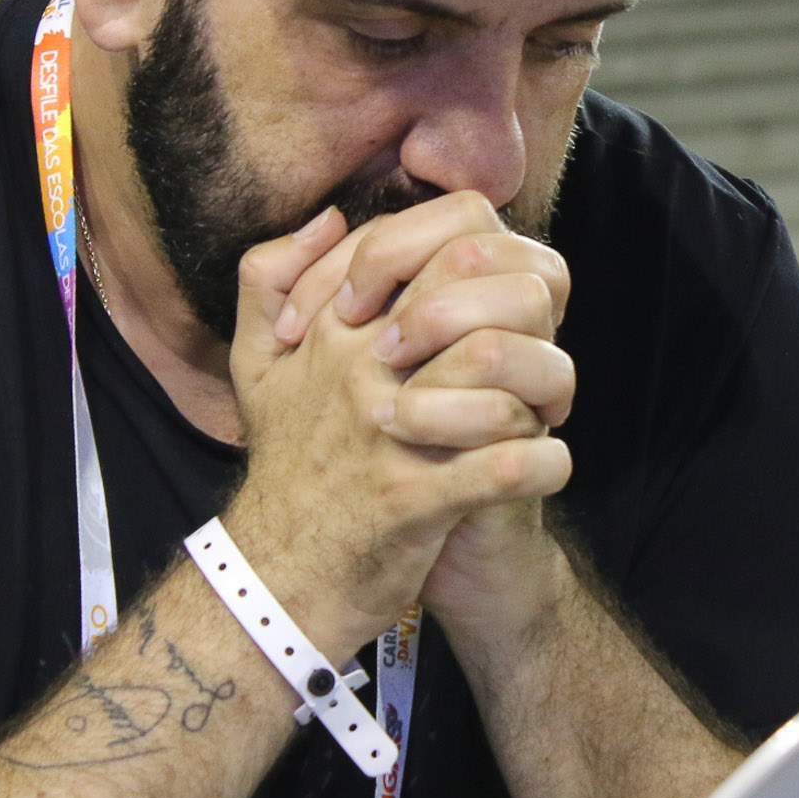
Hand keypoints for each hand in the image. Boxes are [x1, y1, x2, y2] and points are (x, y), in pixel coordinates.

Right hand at [224, 205, 566, 654]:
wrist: (276, 577)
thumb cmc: (286, 464)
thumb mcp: (253, 363)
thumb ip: (269, 276)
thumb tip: (330, 219)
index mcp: (334, 327)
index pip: (425, 240)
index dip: (484, 258)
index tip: (497, 305)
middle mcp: (360, 366)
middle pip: (472, 279)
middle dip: (530, 307)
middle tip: (539, 351)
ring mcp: (389, 431)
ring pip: (501, 363)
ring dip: (543, 387)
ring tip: (545, 412)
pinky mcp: (415, 498)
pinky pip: (509, 464)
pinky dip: (545, 464)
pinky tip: (543, 466)